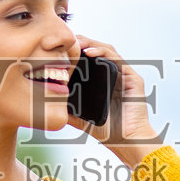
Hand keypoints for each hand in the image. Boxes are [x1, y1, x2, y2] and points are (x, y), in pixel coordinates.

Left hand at [67, 35, 161, 162]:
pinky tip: (89, 52)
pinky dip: (103, 52)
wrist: (127, 141)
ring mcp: (124, 74)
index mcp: (102, 80)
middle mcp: (113, 74)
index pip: (87, 58)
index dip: (74, 50)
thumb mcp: (80, 117)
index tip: (58, 47)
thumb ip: (67, 108)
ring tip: (76, 43)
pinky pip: (117, 59)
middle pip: (96, 49)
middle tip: (65, 40)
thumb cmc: (106, 131)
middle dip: (81, 42)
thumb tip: (46, 101)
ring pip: (107, 50)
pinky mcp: (133, 78)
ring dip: (91, 43)